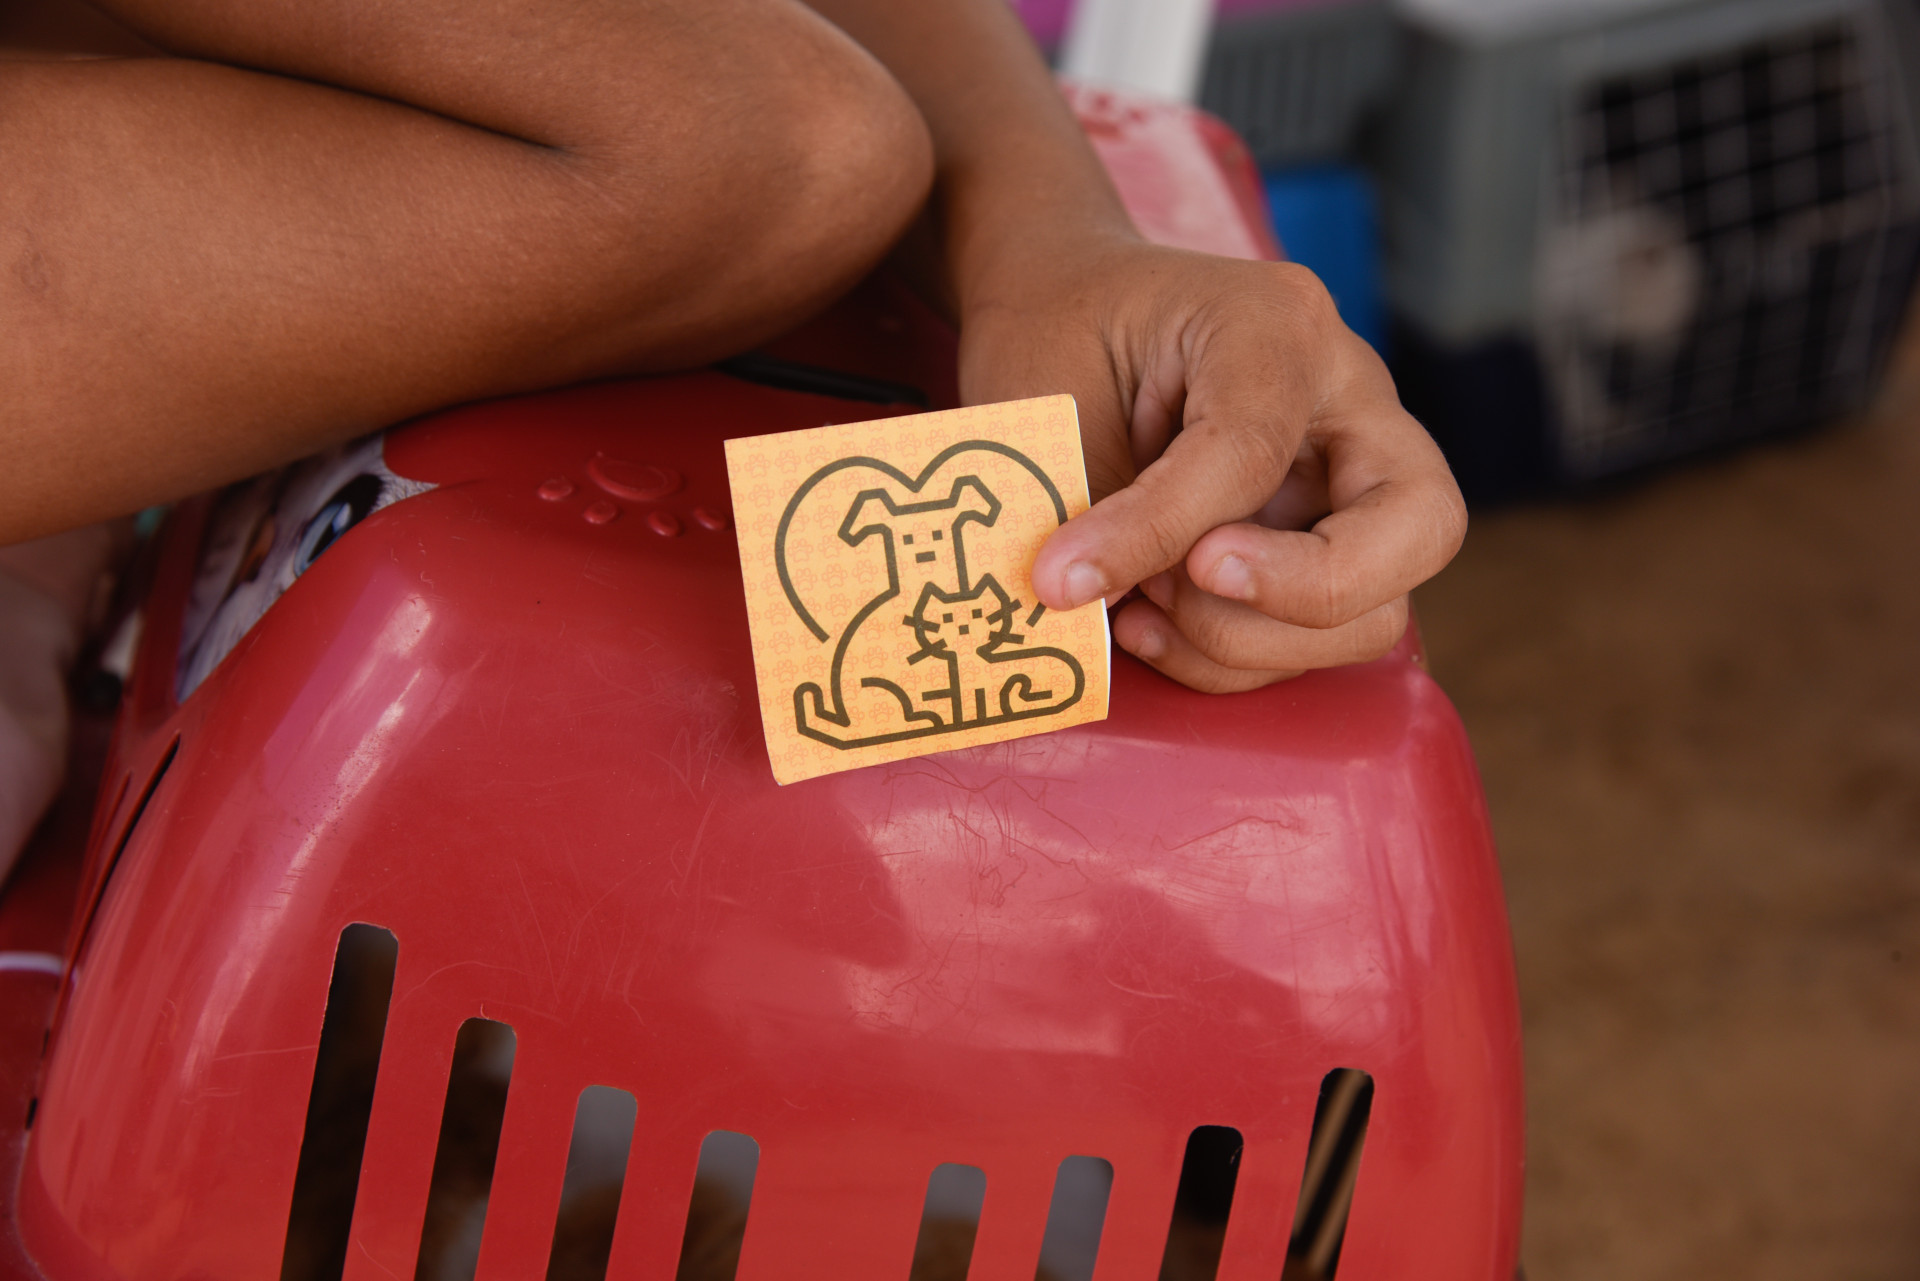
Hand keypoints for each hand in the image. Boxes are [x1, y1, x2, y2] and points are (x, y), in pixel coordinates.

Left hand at [958, 234, 1465, 692]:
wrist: (1057, 309)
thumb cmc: (1056, 337)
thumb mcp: (1052, 403)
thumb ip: (1087, 504)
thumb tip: (1087, 608)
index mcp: (1276, 324)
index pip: (1250, 451)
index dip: (1154, 532)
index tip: (1060, 578)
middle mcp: (1347, 397)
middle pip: (1422, 525)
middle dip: (1307, 592)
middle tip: (1183, 583)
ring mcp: (1349, 477)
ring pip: (1376, 608)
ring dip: (1249, 640)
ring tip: (1137, 601)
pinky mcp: (1322, 546)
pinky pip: (1314, 640)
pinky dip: (1229, 657)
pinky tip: (1143, 621)